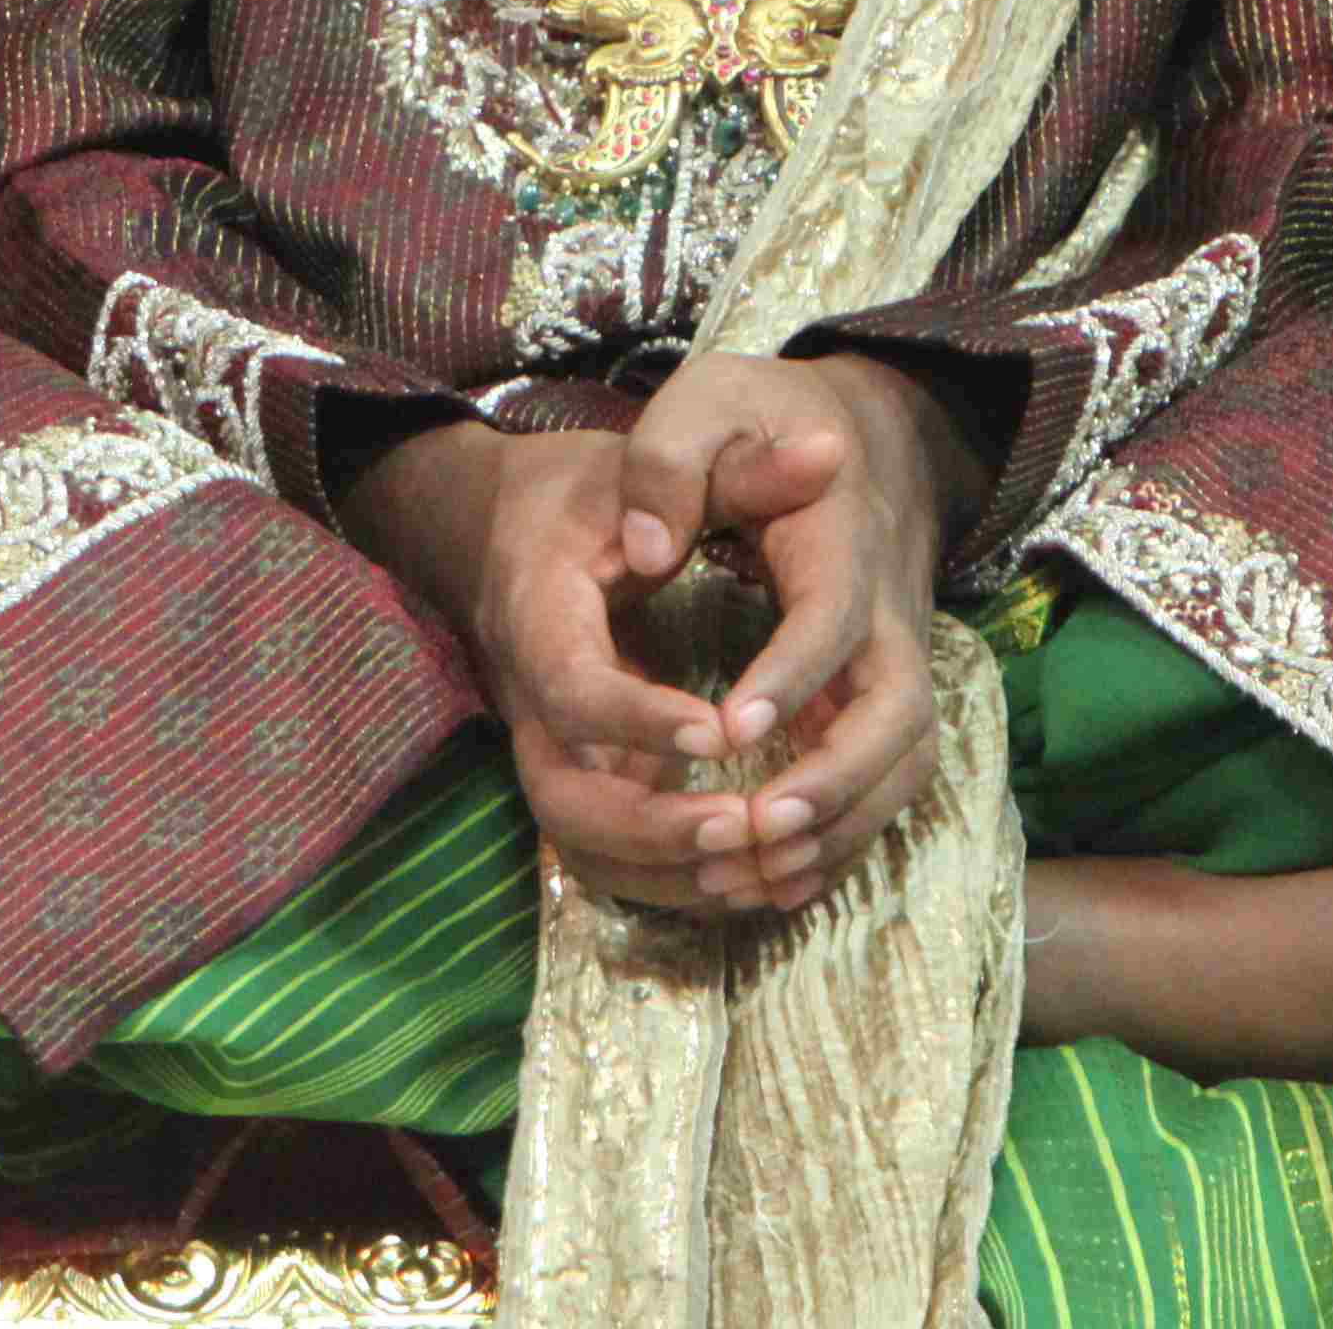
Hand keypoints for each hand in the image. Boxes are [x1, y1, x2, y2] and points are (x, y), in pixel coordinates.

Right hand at [338, 419, 778, 915]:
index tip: (725, 728)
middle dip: (653, 828)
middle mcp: (528, 696)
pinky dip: (674, 879)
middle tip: (745, 823)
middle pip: (563, 799)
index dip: (641, 720)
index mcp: (537, 613)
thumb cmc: (588, 490)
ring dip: (670, 871)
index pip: (573, 691)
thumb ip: (741, 467)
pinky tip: (755, 875)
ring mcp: (547, 745)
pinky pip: (610, 853)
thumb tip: (827, 452)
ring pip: (584, 844)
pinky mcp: (577, 773)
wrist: (505, 526)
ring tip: (762, 862)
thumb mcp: (656, 456)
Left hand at [607, 349, 985, 917]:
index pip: (833, 617)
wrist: (860, 428)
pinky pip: (892, 780)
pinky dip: (847, 835)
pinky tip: (777, 878)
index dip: (792, 676)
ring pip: (908, 759)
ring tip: (759, 871)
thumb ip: (669, 459)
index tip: (729, 726)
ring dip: (845, 824)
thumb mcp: (705, 399)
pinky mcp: (886, 692)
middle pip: (898, 709)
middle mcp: (889, 608)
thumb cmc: (760, 415)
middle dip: (838, 777)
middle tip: (759, 822)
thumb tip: (644, 544)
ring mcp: (897, 657)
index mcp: (843, 538)